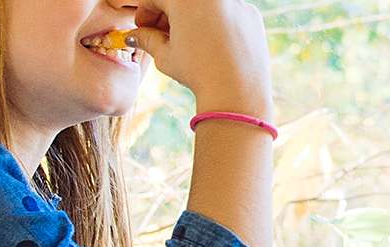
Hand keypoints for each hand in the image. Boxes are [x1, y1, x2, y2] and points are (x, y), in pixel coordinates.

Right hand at [131, 0, 273, 120]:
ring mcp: (235, 2)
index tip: (143, 28)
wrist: (237, 94)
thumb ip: (148, 39)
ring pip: (204, 6)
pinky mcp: (251, 15)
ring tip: (187, 43)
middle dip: (167, 14)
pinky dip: (216, 25)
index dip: (144, 13)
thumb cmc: (198, 74)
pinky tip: (213, 47)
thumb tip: (137, 36)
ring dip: (191, 18)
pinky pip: (227, 15)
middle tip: (161, 35)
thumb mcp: (166, 56)